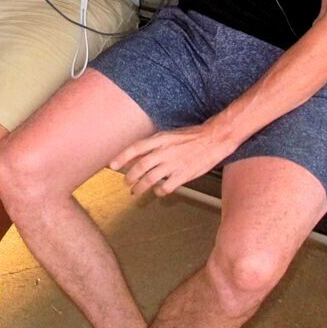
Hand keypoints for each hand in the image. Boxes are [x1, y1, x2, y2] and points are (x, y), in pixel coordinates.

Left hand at [109, 123, 237, 196]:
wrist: (213, 139)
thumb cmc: (190, 137)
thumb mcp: (168, 135)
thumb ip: (153, 145)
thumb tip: (136, 155)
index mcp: (160, 139)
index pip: (135, 148)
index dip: (122, 158)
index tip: (112, 166)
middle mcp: (164, 151)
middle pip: (140, 167)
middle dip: (130, 177)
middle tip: (126, 183)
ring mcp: (173, 164)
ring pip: (150, 179)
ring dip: (140, 188)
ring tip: (136, 192)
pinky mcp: (183, 175)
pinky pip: (166, 187)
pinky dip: (159, 191)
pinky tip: (158, 192)